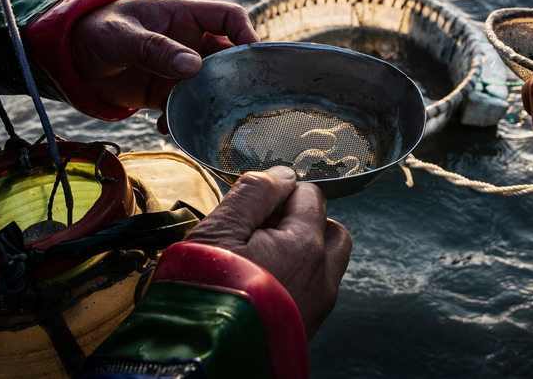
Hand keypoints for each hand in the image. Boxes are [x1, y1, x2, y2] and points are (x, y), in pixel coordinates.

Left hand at [70, 0, 258, 131]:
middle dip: (236, 77)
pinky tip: (167, 128)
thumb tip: (193, 66)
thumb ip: (155, 49)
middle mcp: (188, 43)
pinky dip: (182, 120)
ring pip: (210, 87)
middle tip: (241, 99)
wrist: (65, 57)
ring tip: (203, 120)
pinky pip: (186, 107)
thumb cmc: (93, 31)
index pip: (229, 18)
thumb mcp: (122, 36)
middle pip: (228, 57)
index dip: (246, 33)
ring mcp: (178, 70)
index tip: (254, 57)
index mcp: (184, 17)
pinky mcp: (165, 93)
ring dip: (209, 104)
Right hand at [184, 166, 352, 338]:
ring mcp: (319, 305)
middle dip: (307, 220)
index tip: (256, 205)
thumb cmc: (206, 290)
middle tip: (267, 227)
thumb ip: (254, 194)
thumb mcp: (220, 230)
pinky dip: (300, 279)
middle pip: (331, 230)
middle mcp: (322, 276)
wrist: (201, 358)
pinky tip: (265, 283)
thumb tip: (282, 174)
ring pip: (328, 263)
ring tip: (266, 257)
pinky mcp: (308, 328)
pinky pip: (316, 291)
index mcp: (305, 245)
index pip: (311, 195)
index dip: (282, 192)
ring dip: (306, 252)